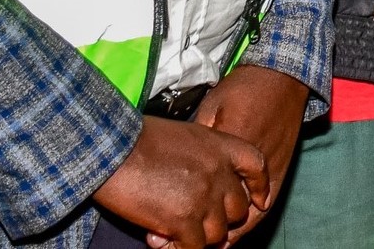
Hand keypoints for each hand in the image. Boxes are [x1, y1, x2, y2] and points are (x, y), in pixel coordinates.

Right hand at [95, 116, 266, 248]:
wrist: (115, 148)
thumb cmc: (139, 138)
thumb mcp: (184, 136)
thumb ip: (202, 157)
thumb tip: (199, 179)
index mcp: (221, 146)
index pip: (256, 166)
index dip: (259, 187)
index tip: (257, 201)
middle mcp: (219, 173)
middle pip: (237, 208)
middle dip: (221, 218)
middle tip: (199, 221)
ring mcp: (204, 199)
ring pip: (217, 233)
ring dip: (199, 236)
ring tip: (179, 232)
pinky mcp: (184, 221)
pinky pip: (194, 247)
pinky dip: (181, 248)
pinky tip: (164, 241)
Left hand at [191, 65, 308, 244]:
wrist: (282, 78)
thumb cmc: (243, 89)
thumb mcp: (211, 108)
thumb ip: (198, 142)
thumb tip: (178, 171)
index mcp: (229, 151)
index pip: (202, 198)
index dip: (180, 219)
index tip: (160, 230)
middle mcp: (250, 169)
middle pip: (223, 214)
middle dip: (199, 233)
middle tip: (174, 242)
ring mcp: (269, 174)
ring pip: (245, 219)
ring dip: (223, 235)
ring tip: (201, 243)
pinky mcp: (280, 173)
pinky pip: (264, 208)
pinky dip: (246, 224)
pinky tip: (230, 233)